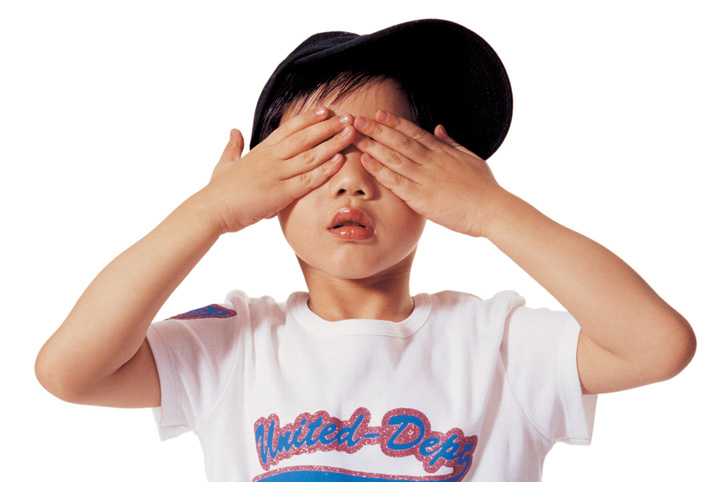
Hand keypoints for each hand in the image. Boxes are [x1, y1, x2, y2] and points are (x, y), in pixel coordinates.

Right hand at [201, 108, 355, 232]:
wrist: (212, 209)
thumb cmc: (218, 190)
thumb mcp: (225, 163)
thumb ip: (233, 146)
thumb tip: (234, 131)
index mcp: (261, 150)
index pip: (289, 128)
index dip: (309, 118)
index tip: (326, 110)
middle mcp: (271, 158)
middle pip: (305, 136)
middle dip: (329, 126)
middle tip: (348, 117)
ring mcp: (276, 174)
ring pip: (311, 155)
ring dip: (333, 143)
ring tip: (351, 133)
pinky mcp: (280, 193)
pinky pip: (308, 179)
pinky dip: (325, 169)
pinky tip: (340, 161)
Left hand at [353, 110, 506, 237]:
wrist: (493, 210)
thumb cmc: (484, 188)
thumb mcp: (470, 158)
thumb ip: (452, 143)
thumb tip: (438, 128)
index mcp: (443, 152)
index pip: (414, 132)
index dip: (394, 122)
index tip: (378, 113)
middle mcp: (432, 161)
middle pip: (399, 140)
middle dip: (376, 128)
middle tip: (356, 118)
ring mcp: (425, 178)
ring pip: (394, 157)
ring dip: (372, 145)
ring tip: (355, 135)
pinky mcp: (421, 197)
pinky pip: (396, 181)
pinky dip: (380, 170)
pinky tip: (366, 161)